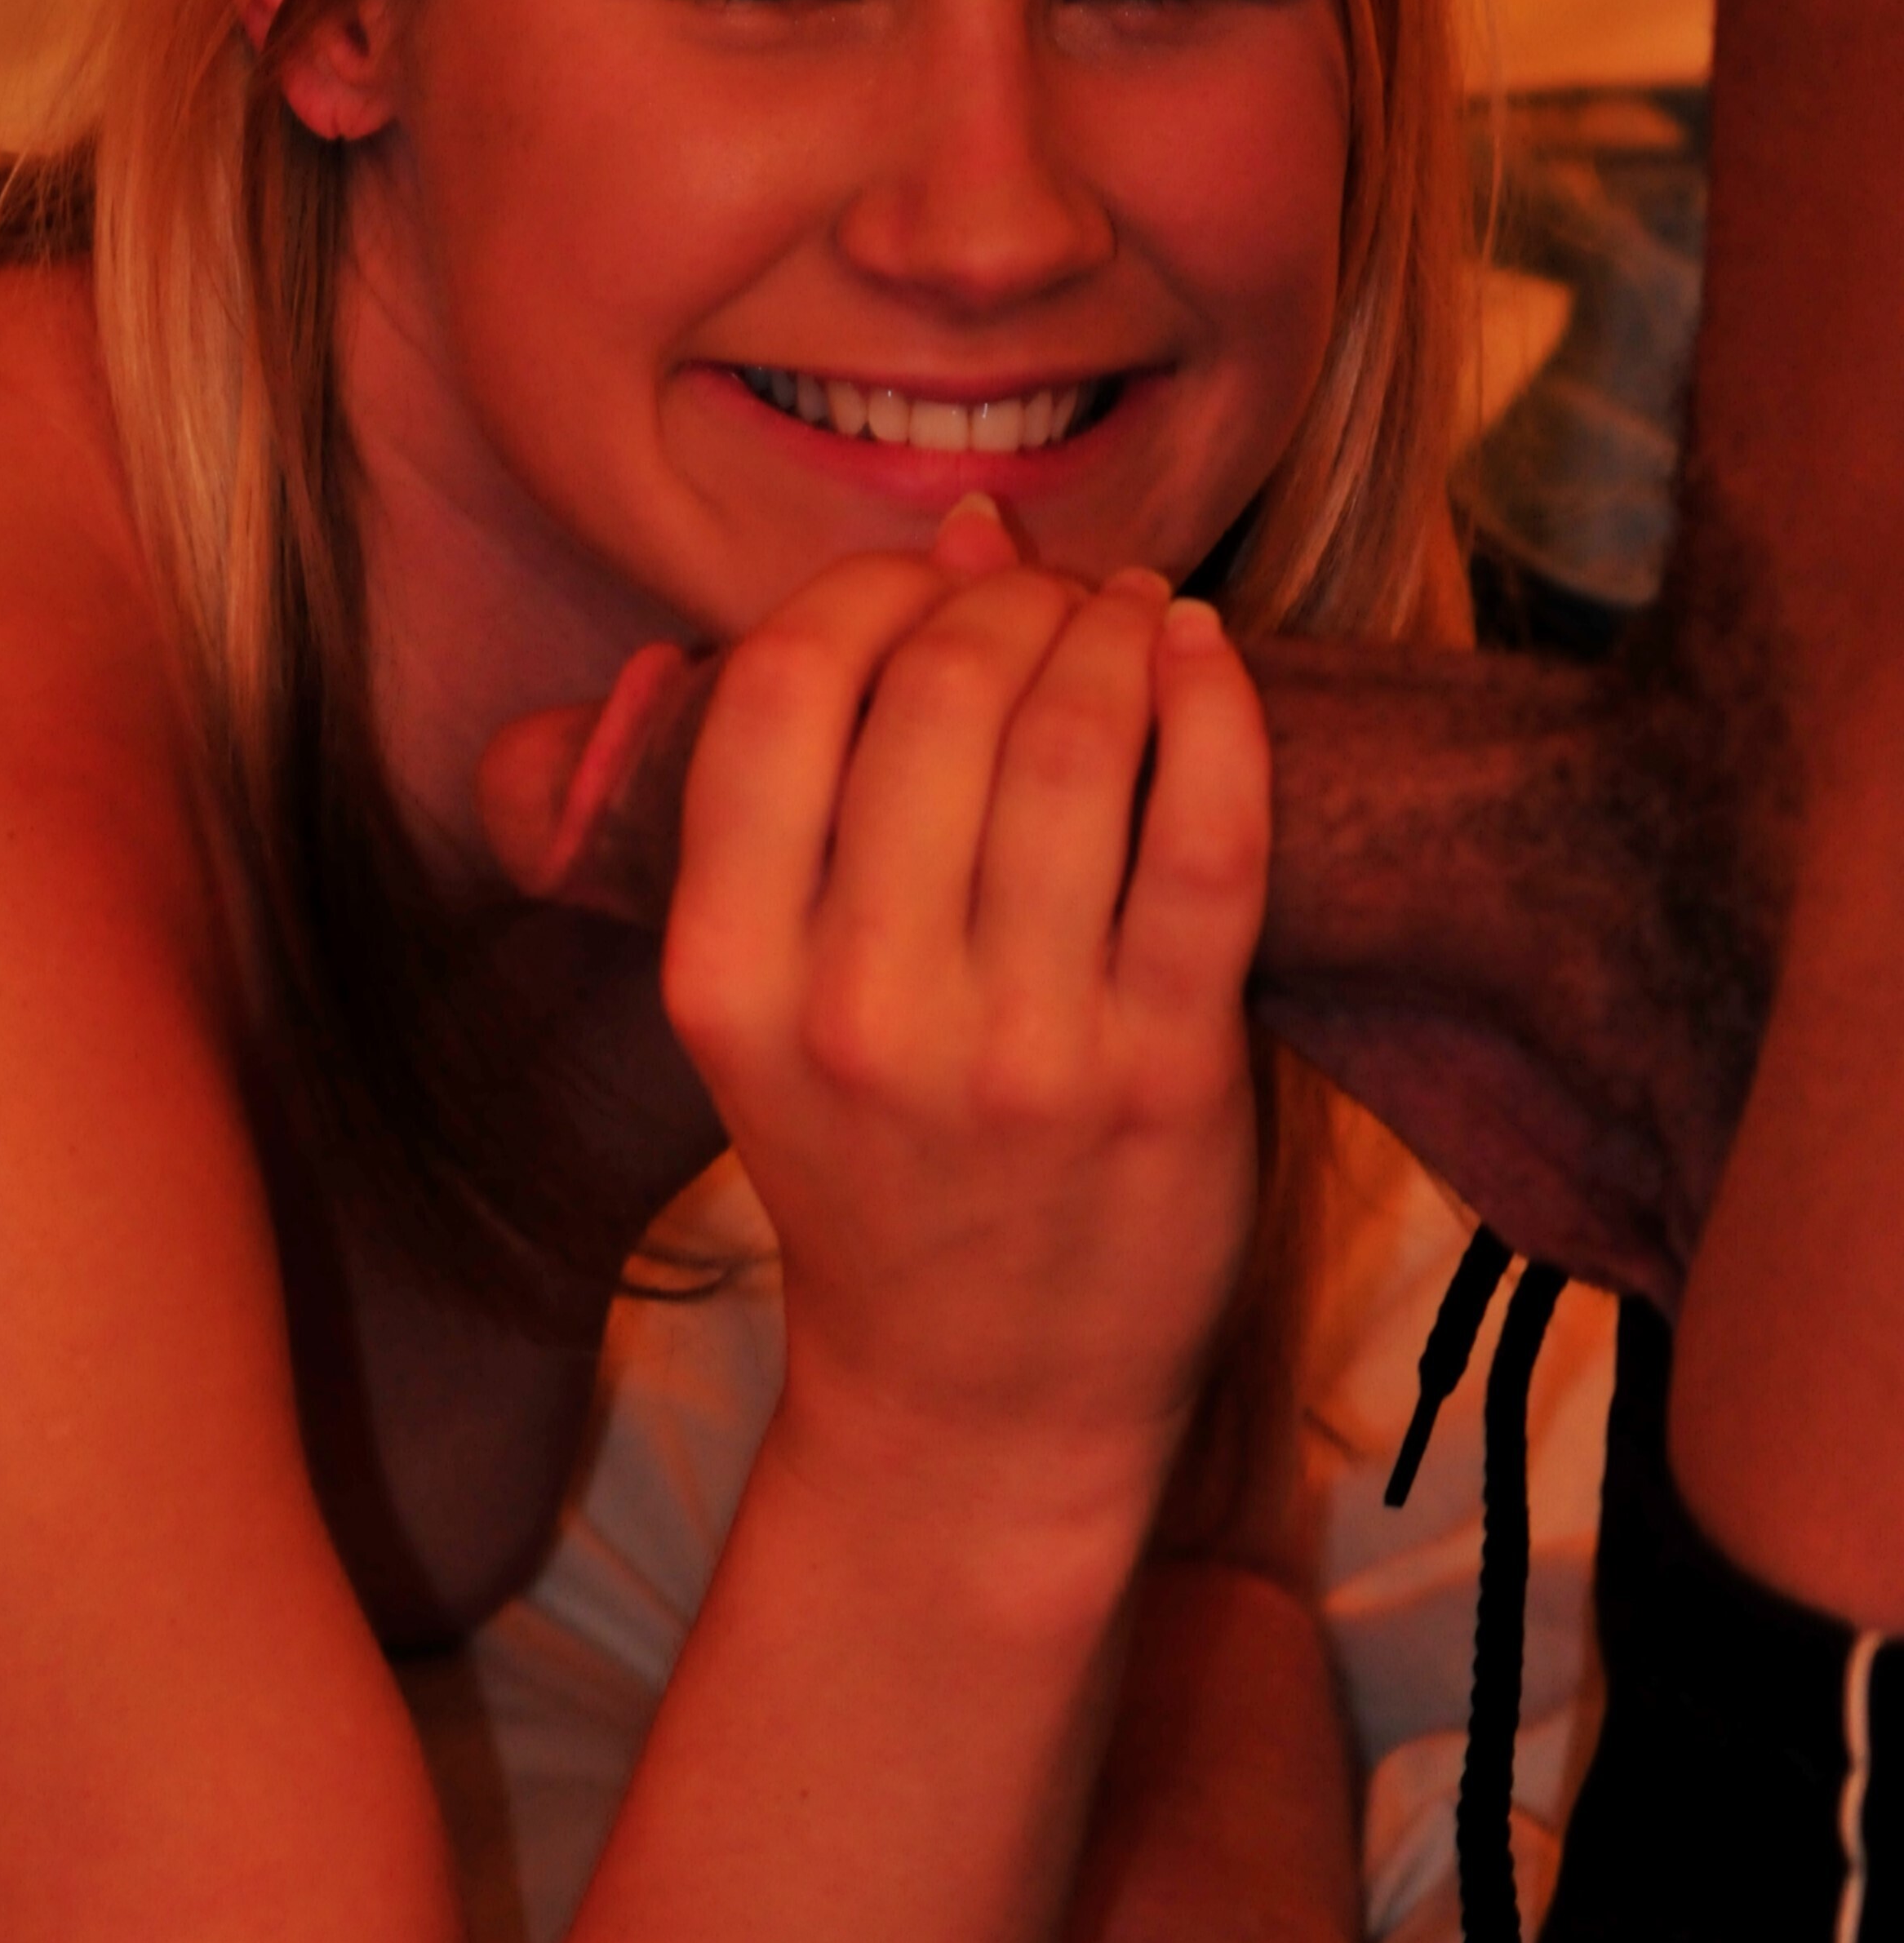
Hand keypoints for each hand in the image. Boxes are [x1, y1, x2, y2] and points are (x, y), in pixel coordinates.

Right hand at [660, 531, 1266, 1566]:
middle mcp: (860, 1013)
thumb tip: (957, 536)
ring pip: (1074, 742)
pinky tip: (1203, 656)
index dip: (864, 591)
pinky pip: (1204, 841)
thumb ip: (827, 783)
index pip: (780, 692)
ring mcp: (1019, 1053)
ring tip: (1130, 616)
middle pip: (939, 694)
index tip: (926, 585)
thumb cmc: (881, 1167)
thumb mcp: (775, 1002)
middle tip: (1053, 598)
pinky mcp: (1163, 1081)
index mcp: (728, 980)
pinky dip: (1215, 711)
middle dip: (1009, 601)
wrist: (980, 1407)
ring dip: (1111, 630)